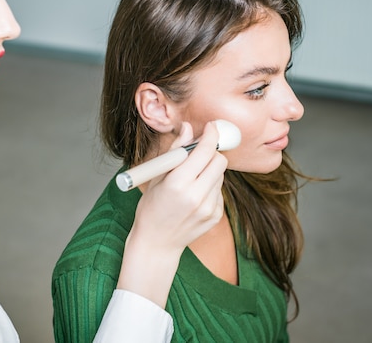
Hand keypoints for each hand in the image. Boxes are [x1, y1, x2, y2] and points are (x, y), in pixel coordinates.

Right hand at [117, 121, 227, 306]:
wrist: (156, 243)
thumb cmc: (151, 207)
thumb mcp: (157, 176)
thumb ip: (175, 150)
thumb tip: (188, 128)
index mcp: (177, 183)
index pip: (204, 151)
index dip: (210, 136)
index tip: (212, 127)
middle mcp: (196, 196)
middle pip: (219, 161)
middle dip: (211, 153)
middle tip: (199, 154)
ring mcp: (208, 208)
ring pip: (220, 175)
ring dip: (209, 170)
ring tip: (190, 180)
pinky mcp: (215, 216)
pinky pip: (219, 191)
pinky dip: (210, 186)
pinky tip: (194, 196)